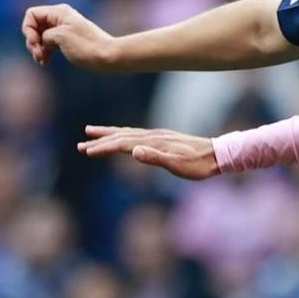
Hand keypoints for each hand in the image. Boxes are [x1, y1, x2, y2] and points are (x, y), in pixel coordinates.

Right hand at [23, 3, 118, 69]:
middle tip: (38, 55)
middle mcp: (61, 17)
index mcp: (59, 11)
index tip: (37, 43)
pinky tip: (45, 62)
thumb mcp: (60, 37)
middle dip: (32, 41)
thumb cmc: (86, 46)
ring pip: (41, 36)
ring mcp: (65, 29)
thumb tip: (44, 40)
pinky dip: (45, 52)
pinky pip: (49, 43)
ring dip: (37, 48)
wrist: (109, 57)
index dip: (28, 29)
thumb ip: (44, 34)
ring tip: (42, 60)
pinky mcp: (68, 41)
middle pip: (35, 26)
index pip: (32, 14)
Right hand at [80, 126, 220, 179]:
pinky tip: (121, 137)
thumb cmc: (198, 165)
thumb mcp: (177, 165)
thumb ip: (155, 158)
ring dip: (108, 133)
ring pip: (127, 133)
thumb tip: (133, 151)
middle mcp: (153, 136)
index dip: (104, 147)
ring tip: (91, 132)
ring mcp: (157, 136)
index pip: (122, 143)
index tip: (86, 151)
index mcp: (153, 142)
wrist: (217, 155)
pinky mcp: (163, 139)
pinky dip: (123, 134)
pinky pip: (136, 134)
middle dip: (100, 140)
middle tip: (80, 144)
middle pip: (121, 136)